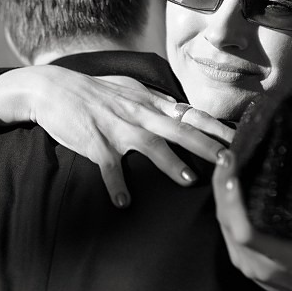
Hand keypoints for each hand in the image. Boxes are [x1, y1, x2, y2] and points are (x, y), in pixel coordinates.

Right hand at [0, 65, 234, 207]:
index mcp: (148, 104)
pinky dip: (116, 184)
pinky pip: (108, 166)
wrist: (54, 88)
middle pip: (179, 130)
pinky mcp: (95, 142)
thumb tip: (180, 108)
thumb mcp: (128, 88)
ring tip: (189, 179)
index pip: (189, 115)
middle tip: (228, 162)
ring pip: (149, 145)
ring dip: (170, 163)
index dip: (214, 128)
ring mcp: (117, 128)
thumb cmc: (93, 91)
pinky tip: (124, 202)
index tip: (237, 140)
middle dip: (206, 146)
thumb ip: (155, 99)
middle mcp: (138, 114)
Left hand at [212, 150, 291, 290]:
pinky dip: (225, 205)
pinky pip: (226, 229)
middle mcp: (259, 263)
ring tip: (226, 165)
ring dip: (221, 193)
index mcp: (283, 257)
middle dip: (223, 187)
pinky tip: (226, 186)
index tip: (233, 176)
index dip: (234, 203)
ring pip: (223, 224)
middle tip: (228, 158)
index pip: (247, 232)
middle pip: (229, 223)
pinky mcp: (239, 260)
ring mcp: (246, 263)